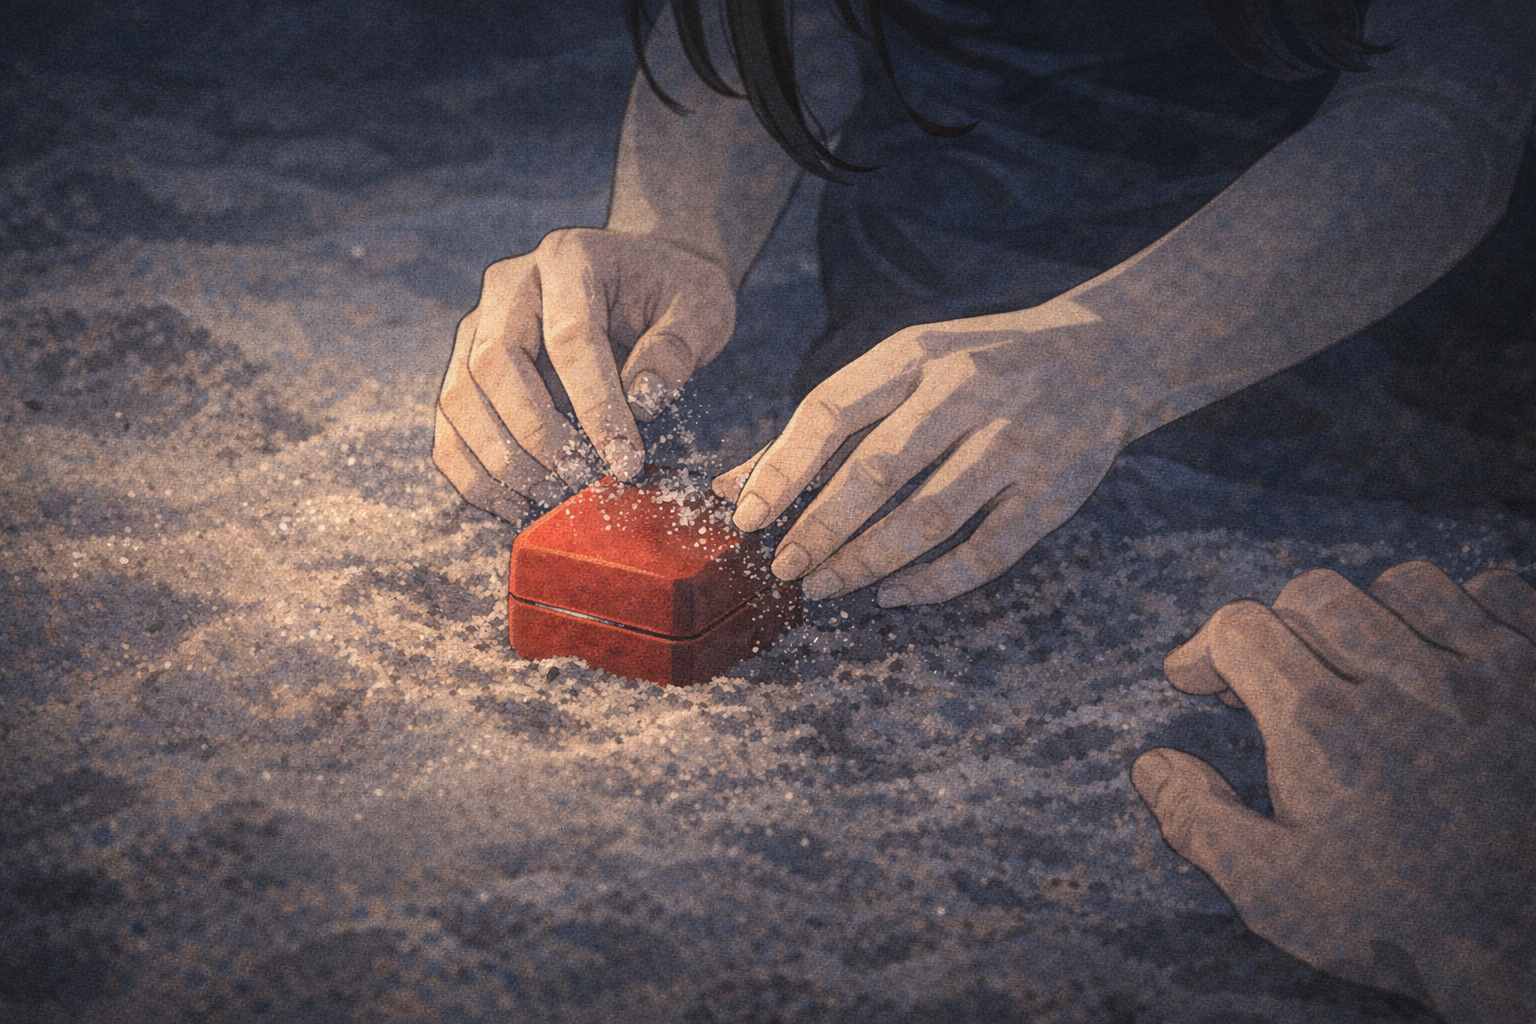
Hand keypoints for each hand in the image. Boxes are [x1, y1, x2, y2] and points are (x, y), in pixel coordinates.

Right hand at [435, 229, 734, 520]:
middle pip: (495, 363)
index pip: (570, 337)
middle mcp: (509, 286)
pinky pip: (451, 423)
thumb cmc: (672, 294)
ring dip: (499, 459)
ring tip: (549, 498)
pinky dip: (471, 472)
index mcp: (568, 260)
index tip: (624, 461)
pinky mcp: (466, 365)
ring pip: (459, 397)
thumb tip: (640, 402)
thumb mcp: (699, 308)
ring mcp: (478, 324)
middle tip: (579, 480)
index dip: (595, 406)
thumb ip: (676, 348)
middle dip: (536, 435)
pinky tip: (513, 503)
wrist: (641, 278)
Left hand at [713, 303, 1137, 605]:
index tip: (747, 517)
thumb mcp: (906, 367)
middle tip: (784, 569)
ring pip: (929, 517)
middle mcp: (967, 392)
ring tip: (825, 586)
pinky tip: (895, 594)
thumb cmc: (981, 364)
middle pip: (878, 471)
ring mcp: (1015, 442)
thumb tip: (735, 488)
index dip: (782, 468)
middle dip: (821, 528)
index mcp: (916, 356)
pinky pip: (987, 550)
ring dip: (868, 561)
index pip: (832, 410)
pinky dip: (936, 582)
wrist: (1109, 352)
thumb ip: (824, 426)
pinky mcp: (1055, 489)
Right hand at [1133, 561, 1535, 1022]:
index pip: (1241, 629)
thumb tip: (1151, 764)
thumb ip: (1200, 822)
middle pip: (1314, 595)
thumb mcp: (1277, 892)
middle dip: (1278, 627)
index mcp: (1323, 728)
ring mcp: (1485, 672)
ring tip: (1361, 661)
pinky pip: (1496, 591)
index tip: (1198, 677)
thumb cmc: (1406, 924)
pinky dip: (1460, 609)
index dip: (1205, 648)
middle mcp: (1402, 682)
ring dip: (1367, 614)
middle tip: (1275, 676)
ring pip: (1404, 585)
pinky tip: (1442, 655)